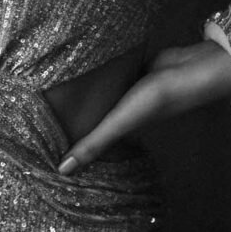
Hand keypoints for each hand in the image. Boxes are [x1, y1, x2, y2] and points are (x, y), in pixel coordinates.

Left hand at [57, 40, 230, 174]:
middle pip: (93, 116)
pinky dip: (100, 72)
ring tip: (54, 84)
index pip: (90, 142)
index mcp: (121, 129)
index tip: (43, 144)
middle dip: (72, 115)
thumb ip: (94, 143)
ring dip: (86, 91)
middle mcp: (124, 111)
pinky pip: (112, 73)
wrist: (189, 68)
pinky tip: (85, 61)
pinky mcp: (134, 70)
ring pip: (102, 94)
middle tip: (41, 110)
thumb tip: (62, 170)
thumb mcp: (120, 122)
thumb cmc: (156, 99)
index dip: (70, 144)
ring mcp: (130, 90)